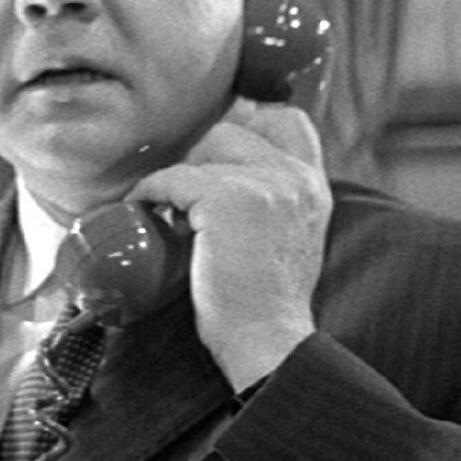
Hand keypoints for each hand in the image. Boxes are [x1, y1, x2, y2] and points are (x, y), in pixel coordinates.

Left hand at [127, 101, 330, 391]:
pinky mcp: (227, 198)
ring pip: (203, 150)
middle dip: (201, 159)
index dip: (247, 127)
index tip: (217, 156)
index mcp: (313, 188)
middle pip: (233, 131)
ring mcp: (264, 185)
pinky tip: (146, 210)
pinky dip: (151, 191)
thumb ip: (276, 205)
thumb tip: (228, 182)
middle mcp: (295, 178)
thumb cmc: (267, 305)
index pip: (287, 121)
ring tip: (170, 210)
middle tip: (185, 197)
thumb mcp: (291, 240)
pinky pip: (173, 177)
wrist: (267, 340)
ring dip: (179, 177)